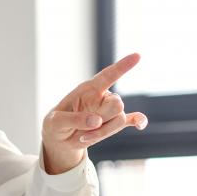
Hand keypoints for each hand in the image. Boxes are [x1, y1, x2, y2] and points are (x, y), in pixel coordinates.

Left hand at [41, 53, 147, 174]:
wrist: (60, 139)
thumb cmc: (56, 125)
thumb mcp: (56, 122)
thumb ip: (74, 119)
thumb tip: (97, 121)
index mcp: (88, 89)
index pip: (108, 75)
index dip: (122, 66)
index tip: (137, 56)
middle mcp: (102, 97)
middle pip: (118, 104)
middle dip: (104, 118)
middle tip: (83, 129)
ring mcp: (108, 110)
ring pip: (120, 119)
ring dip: (103, 132)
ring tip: (83, 137)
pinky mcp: (113, 123)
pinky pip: (132, 120)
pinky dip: (139, 121)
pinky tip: (140, 126)